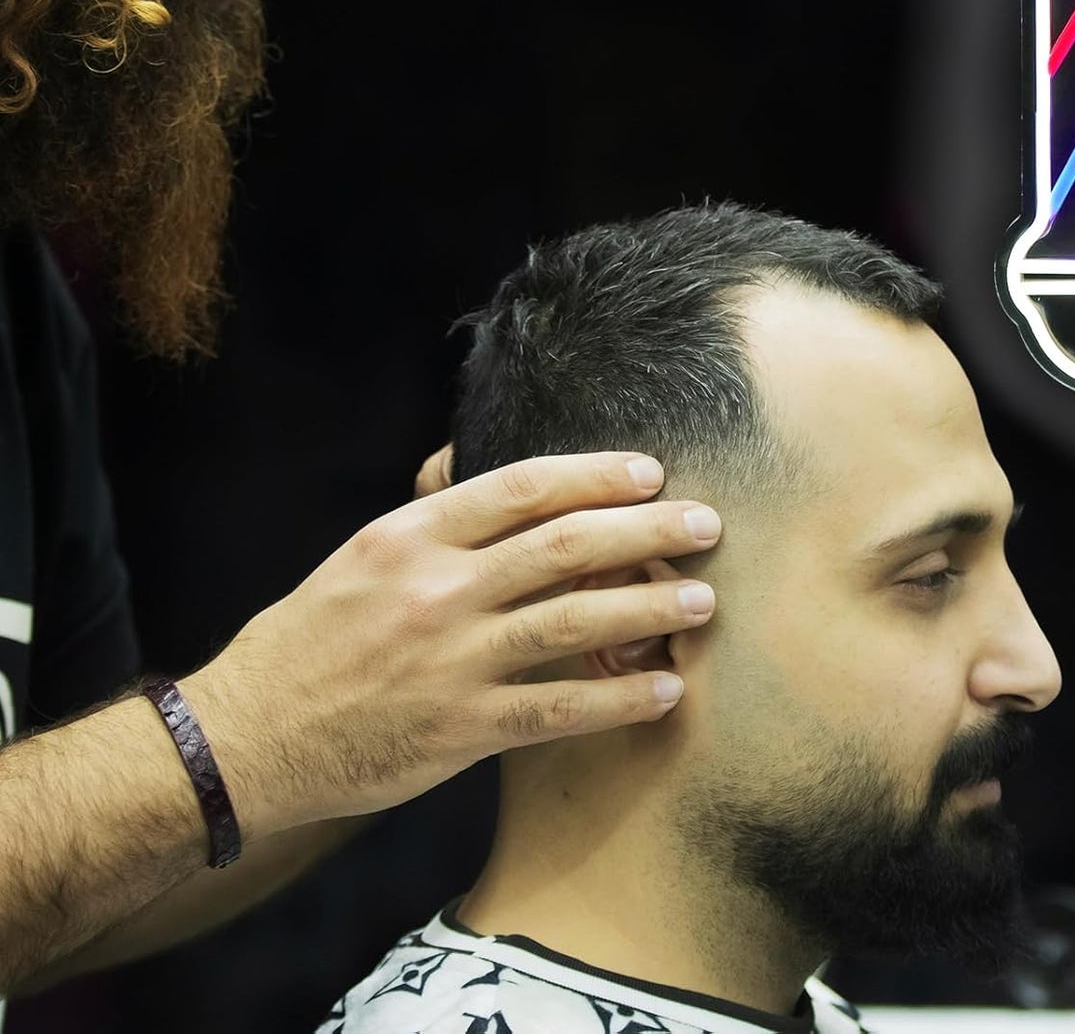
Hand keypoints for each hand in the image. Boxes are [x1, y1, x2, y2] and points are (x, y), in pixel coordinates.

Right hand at [179, 452, 719, 837]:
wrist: (246, 739)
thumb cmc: (309, 639)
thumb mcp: (360, 554)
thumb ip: (427, 513)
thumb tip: (462, 455)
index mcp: (411, 537)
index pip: (520, 487)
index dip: (594, 474)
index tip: (649, 472)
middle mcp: (436, 590)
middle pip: (563, 545)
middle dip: (646, 530)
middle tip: (707, 524)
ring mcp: (450, 660)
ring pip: (572, 620)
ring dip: (648, 606)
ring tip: (701, 600)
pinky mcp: (460, 729)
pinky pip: (558, 708)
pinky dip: (619, 698)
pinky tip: (666, 690)